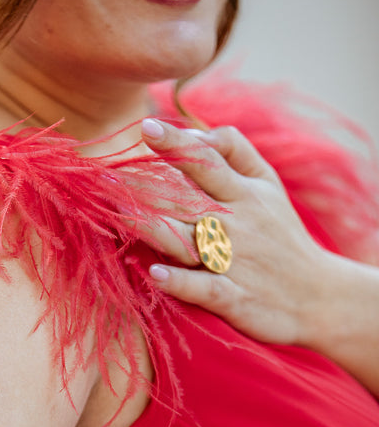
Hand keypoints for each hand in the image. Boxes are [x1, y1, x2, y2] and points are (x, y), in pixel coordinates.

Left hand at [140, 119, 330, 346]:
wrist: (321, 299)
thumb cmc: (282, 237)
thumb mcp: (269, 186)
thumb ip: (235, 153)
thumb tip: (195, 133)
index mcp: (246, 194)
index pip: (208, 162)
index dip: (178, 145)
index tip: (147, 127)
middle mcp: (238, 224)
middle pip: (189, 198)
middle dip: (148, 186)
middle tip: (105, 177)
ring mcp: (235, 262)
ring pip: (189, 240)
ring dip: (154, 228)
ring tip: (119, 214)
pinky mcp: (233, 298)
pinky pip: (204, 288)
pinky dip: (181, 281)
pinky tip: (155, 273)